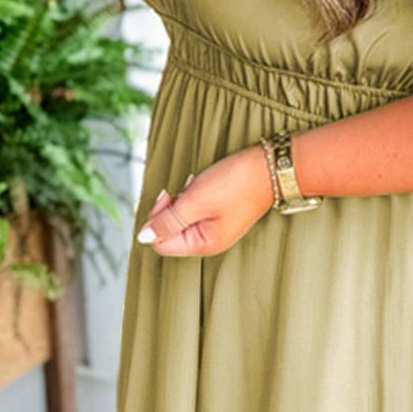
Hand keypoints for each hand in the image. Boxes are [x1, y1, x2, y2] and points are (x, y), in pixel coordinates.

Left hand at [134, 143, 276, 256]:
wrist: (270, 167)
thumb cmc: (236, 183)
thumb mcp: (196, 200)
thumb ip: (168, 220)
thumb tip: (143, 237)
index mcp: (204, 244)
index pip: (160, 243)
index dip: (157, 219)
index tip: (168, 196)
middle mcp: (209, 241)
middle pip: (170, 232)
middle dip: (171, 207)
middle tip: (185, 187)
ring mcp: (216, 228)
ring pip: (182, 218)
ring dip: (183, 199)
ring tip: (199, 184)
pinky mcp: (221, 215)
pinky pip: (195, 210)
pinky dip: (194, 196)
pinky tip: (205, 184)